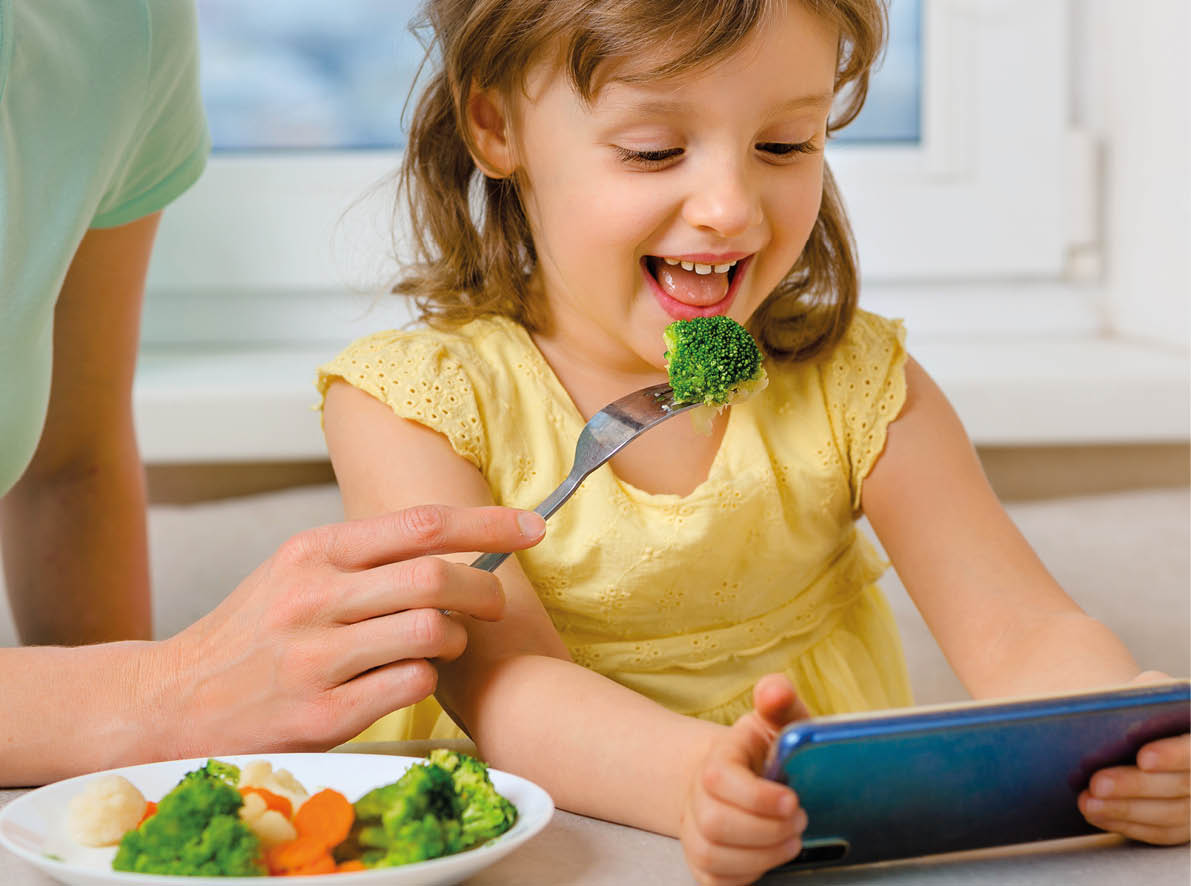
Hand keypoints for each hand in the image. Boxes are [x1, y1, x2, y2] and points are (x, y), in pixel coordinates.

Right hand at [146, 504, 544, 757]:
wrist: (171, 701)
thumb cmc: (250, 633)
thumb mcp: (294, 572)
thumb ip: (362, 556)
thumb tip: (448, 541)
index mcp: (313, 552)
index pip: (420, 526)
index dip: (487, 525)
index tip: (530, 528)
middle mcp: (314, 598)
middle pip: (434, 576)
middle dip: (485, 588)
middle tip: (495, 602)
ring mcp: (317, 658)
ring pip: (429, 630)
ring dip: (456, 637)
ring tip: (445, 642)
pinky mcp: (322, 714)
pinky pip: (410, 684)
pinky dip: (428, 676)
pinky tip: (413, 675)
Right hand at [680, 673, 811, 885]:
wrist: (739, 779)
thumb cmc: (763, 752)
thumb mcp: (776, 720)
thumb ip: (780, 701)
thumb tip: (774, 690)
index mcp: (717, 760)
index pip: (719, 779)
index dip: (757, 796)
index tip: (793, 799)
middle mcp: (696, 797)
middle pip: (714, 824)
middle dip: (766, 830)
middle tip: (799, 821)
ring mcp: (695, 832)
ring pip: (713, 857)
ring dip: (761, 855)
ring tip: (791, 841)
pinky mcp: (702, 864)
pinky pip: (715, 882)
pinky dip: (748, 874)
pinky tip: (770, 855)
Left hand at [1078, 671, 1189, 844]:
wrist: (1142, 733)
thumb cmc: (1143, 709)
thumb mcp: (1147, 692)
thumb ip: (1144, 693)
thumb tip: (1118, 704)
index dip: (1172, 755)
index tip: (1142, 757)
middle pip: (1179, 786)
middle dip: (1134, 786)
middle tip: (1096, 783)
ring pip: (1167, 816)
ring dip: (1123, 810)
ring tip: (1086, 802)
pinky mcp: (1182, 825)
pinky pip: (1157, 832)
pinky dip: (1124, 825)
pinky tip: (1095, 814)